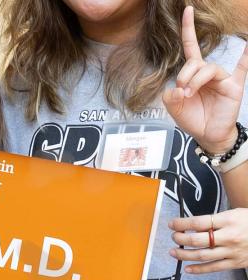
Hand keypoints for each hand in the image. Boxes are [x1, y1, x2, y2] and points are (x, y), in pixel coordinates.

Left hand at [163, 6, 247, 153]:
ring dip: (195, 79)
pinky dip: (246, 58)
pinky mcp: (233, 87)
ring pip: (208, 68)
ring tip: (190, 94)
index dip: (188, 29)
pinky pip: (242, 70)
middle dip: (184, 75)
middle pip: (194, 62)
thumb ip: (171, 97)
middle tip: (182, 91)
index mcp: (193, 74)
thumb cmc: (193, 119)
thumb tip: (177, 89)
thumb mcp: (174, 108)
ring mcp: (222, 78)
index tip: (187, 10)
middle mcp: (208, 73)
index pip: (191, 48)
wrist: (207, 135)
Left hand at [168, 209, 247, 273]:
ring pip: (202, 255)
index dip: (181, 223)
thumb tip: (192, 226)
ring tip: (173, 252)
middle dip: (180, 238)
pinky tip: (187, 268)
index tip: (172, 224)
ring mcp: (232, 251)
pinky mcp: (236, 263)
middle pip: (197, 240)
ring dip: (184, 254)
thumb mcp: (234, 214)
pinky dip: (198, 269)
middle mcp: (230, 236)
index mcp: (229, 220)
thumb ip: (215, 220)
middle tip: (173, 237)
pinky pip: (213, 268)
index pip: (198, 222)